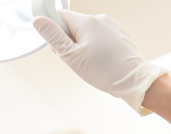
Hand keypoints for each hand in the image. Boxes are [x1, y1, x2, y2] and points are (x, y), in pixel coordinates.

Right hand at [33, 10, 167, 113]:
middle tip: (77, 60)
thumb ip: (53, 36)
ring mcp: (111, 25)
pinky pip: (100, 36)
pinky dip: (96, 47)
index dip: (56, 32)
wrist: (132, 79)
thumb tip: (38, 20)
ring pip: (87, 32)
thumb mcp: (71, 56)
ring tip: (91, 62)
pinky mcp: (119, 34)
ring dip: (83, 45)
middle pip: (73, 26)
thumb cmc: (102, 70)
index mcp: (86, 21)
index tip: (61, 48)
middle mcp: (99, 19)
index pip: (61, 17)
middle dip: (70, 42)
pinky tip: (101, 60)